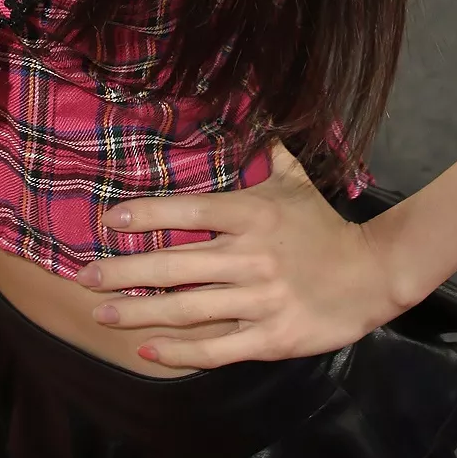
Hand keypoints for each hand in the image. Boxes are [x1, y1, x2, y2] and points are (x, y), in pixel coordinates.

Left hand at [75, 143, 405, 369]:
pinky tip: (147, 351)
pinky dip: (179, 353)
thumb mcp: (296, 181)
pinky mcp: (271, 337)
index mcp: (252, 214)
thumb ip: (268, 150)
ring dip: (139, 314)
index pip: (188, 211)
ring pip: (188, 309)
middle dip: (124, 272)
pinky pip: (216, 348)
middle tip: (83, 276)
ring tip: (102, 314)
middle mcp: (250, 256)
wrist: (373, 275)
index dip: (146, 216)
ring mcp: (260, 299)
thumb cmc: (325, 227)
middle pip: (175, 265)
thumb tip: (254, 104)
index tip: (109, 220)